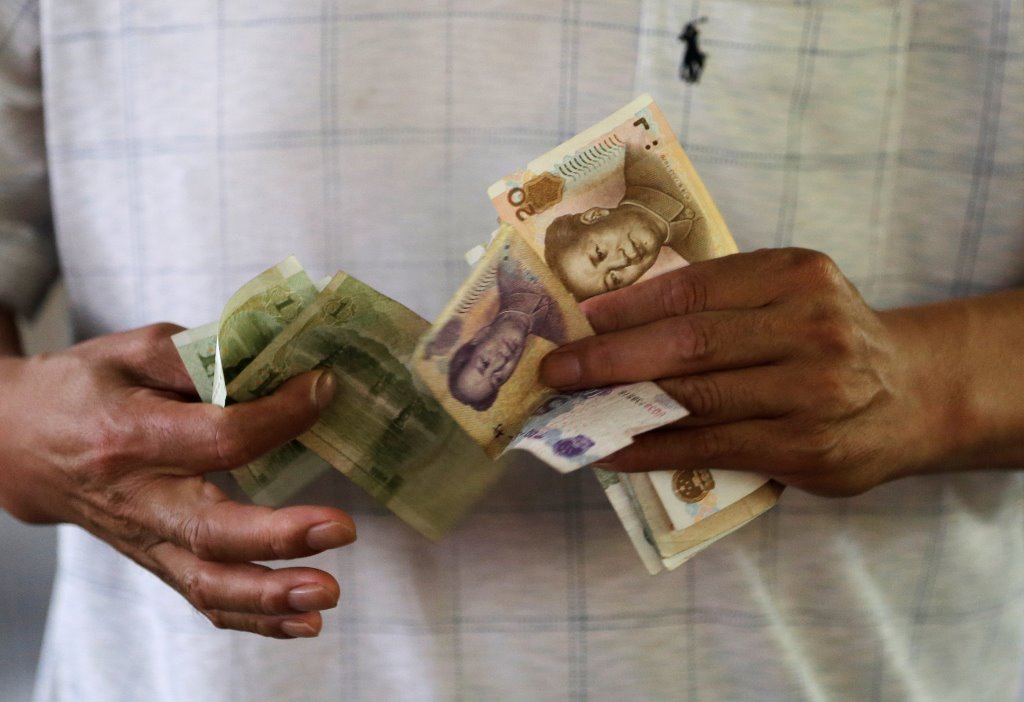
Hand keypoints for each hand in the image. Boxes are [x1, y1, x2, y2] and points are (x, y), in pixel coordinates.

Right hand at [0, 323, 354, 637]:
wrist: (19, 444)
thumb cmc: (85, 390)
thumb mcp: (133, 351)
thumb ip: (200, 359)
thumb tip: (275, 369)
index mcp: (132, 437)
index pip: (219, 438)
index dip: (279, 417)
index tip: (321, 391)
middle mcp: (140, 499)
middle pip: (211, 530)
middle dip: (279, 536)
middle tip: (340, 529)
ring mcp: (147, 540)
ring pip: (206, 584)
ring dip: (270, 597)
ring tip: (326, 594)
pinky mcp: (158, 562)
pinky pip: (205, 601)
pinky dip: (255, 620)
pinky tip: (304, 623)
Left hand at [540, 248, 963, 496]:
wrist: (913, 394)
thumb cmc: (825, 338)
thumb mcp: (789, 295)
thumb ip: (721, 301)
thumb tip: (613, 322)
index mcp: (796, 275)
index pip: (695, 287)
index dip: (630, 306)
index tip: (581, 319)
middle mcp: (811, 328)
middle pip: (690, 343)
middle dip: (611, 358)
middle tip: (559, 371)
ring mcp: (812, 393)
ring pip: (696, 399)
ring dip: (624, 407)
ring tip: (575, 410)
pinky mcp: (806, 449)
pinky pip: (712, 448)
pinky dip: (655, 450)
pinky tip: (616, 450)